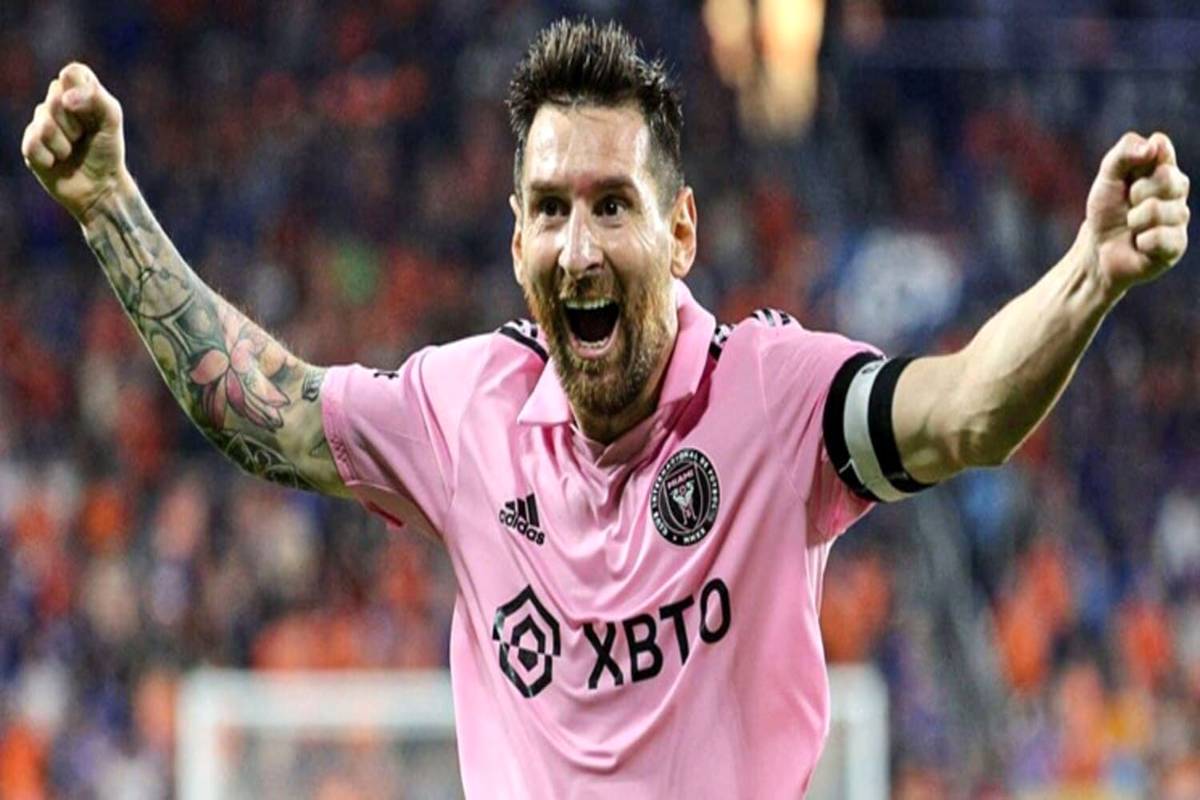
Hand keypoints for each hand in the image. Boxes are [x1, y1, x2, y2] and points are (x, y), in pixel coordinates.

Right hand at [21, 62, 126, 223]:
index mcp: (79, 93)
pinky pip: (32, 144)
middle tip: (83, 137)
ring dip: (63, 143)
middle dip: (74, 123)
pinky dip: (49, 157)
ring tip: (71, 152)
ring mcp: (41, 124)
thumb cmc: (107, 151)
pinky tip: (57, 163)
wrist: (101, 186)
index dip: (77, 89)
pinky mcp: (31, 146)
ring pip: (43, 122)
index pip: (72, 73)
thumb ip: (97, 100)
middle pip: (55, 97)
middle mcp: (56, 104)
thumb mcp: (111, 121)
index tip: (87, 109)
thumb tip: (65, 98)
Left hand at [1084, 131, 1189, 298]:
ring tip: (1132, 226)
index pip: (1161, 148)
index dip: (1143, 158)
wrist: (1098, 249)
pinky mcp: (1177, 244)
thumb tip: (1155, 143)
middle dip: (1135, 191)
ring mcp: (1179, 217)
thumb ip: (1124, 153)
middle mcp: (1177, 190)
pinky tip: (1140, 244)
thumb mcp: (1108, 177)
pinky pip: (1158, 237)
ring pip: (1157, 209)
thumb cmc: (1107, 210)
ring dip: (1134, 220)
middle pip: (1165, 177)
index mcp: (1163, 168)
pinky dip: (1141, 241)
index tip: (1129, 172)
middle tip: (1128, 203)